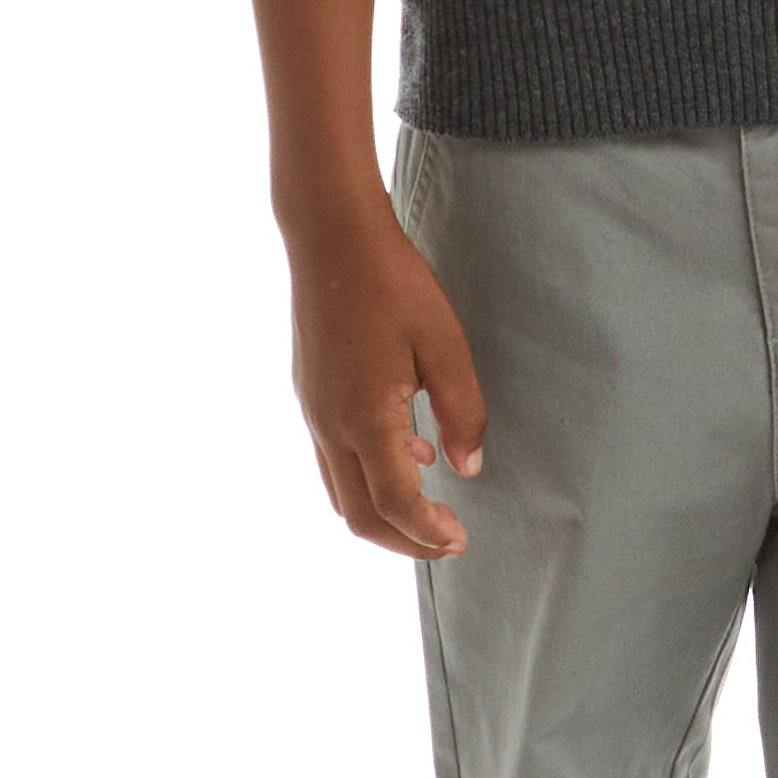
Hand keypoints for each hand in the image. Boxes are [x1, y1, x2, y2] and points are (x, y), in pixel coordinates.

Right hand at [283, 193, 487, 559]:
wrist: (330, 238)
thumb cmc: (393, 284)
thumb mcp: (445, 346)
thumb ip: (463, 413)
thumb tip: (468, 469)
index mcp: (365, 417)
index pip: (395, 504)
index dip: (428, 533)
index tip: (461, 539)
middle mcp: (330, 425)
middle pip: (359, 515)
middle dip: (405, 540)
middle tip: (449, 539)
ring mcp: (313, 412)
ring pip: (340, 493)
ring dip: (383, 513)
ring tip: (432, 505)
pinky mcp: (309, 396)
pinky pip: (333, 461)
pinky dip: (366, 478)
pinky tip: (409, 452)